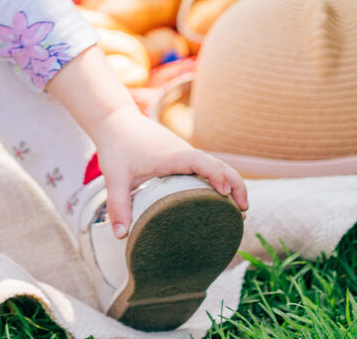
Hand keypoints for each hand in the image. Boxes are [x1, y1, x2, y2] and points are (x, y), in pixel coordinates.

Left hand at [85, 103, 248, 237]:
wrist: (114, 120)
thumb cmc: (116, 146)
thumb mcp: (113, 176)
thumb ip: (117, 204)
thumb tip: (120, 236)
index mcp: (170, 156)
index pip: (200, 161)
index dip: (216, 174)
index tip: (225, 193)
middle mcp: (183, 153)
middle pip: (219, 165)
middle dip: (236, 185)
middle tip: (243, 212)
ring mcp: (185, 154)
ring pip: (217, 166)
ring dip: (231, 184)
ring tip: (239, 212)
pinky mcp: (183, 157)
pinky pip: (208, 167)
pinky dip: (220, 181)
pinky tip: (222, 201)